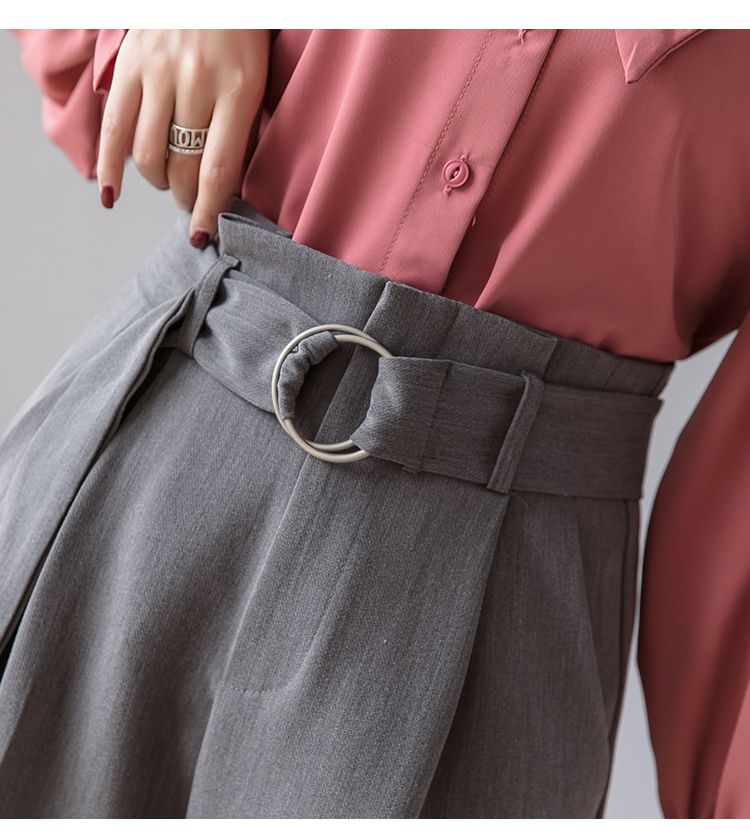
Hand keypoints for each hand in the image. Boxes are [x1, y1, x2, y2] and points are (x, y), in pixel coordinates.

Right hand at [97, 29, 269, 248]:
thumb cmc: (239, 38)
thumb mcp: (256, 81)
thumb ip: (240, 130)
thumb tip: (220, 189)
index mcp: (237, 90)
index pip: (218, 169)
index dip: (208, 210)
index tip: (202, 235)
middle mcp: (195, 81)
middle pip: (181, 166)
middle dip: (186, 198)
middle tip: (191, 202)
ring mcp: (158, 72)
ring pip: (147, 155)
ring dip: (158, 183)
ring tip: (169, 182)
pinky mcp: (129, 65)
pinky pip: (113, 128)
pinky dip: (109, 167)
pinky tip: (111, 196)